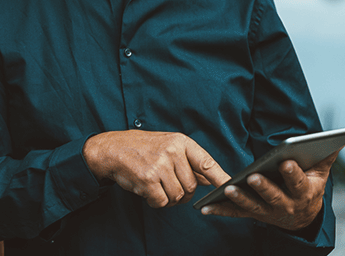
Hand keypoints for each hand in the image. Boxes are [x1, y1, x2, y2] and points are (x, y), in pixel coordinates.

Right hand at [82, 130, 227, 207]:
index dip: (220, 177)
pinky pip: (162, 202)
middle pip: (192, 187)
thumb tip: (209, 179)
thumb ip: (189, 162)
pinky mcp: (148, 179)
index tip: (231, 186)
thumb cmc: (142, 148)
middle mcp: (173, 151)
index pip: (207, 163)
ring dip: (167, 197)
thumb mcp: (168, 146)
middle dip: (181, 191)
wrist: (112, 148)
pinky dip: (155, 201)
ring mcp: (160, 165)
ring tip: (155, 184)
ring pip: (178, 196)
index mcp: (181, 142)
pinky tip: (147, 189)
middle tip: (165, 182)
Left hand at [200, 150, 337, 231]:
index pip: (298, 183)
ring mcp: (268, 212)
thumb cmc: (310, 186)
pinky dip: (220, 210)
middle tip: (252, 176)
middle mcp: (286, 205)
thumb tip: (338, 138)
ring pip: (253, 206)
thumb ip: (326, 155)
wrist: (304, 218)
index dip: (292, 173)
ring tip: (228, 189)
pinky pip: (236, 213)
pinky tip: (205, 207)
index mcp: (303, 193)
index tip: (286, 162)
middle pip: (274, 196)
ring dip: (240, 198)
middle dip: (263, 187)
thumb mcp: (321, 173)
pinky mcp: (254, 215)